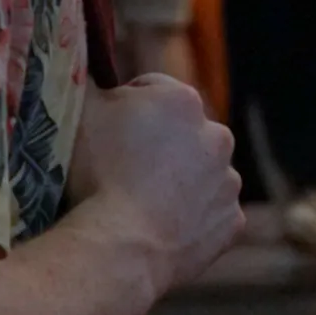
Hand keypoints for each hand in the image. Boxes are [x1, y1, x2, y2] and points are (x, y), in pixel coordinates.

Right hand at [67, 76, 243, 294]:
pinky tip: (164, 225)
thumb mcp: (84, 111)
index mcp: (183, 99)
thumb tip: (92, 68)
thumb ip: (93, 81)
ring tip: (145, 201)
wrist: (122, 246)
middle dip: (161, 143)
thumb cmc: (99, 172)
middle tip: (127, 169)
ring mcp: (228, 180)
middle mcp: (217, 134)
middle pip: (181, 131)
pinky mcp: (232, 220)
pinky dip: (193, 217)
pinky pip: (211, 212)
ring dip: (181, 180)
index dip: (126, 109)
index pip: (151, 91)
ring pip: (201, 171)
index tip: (110, 133)